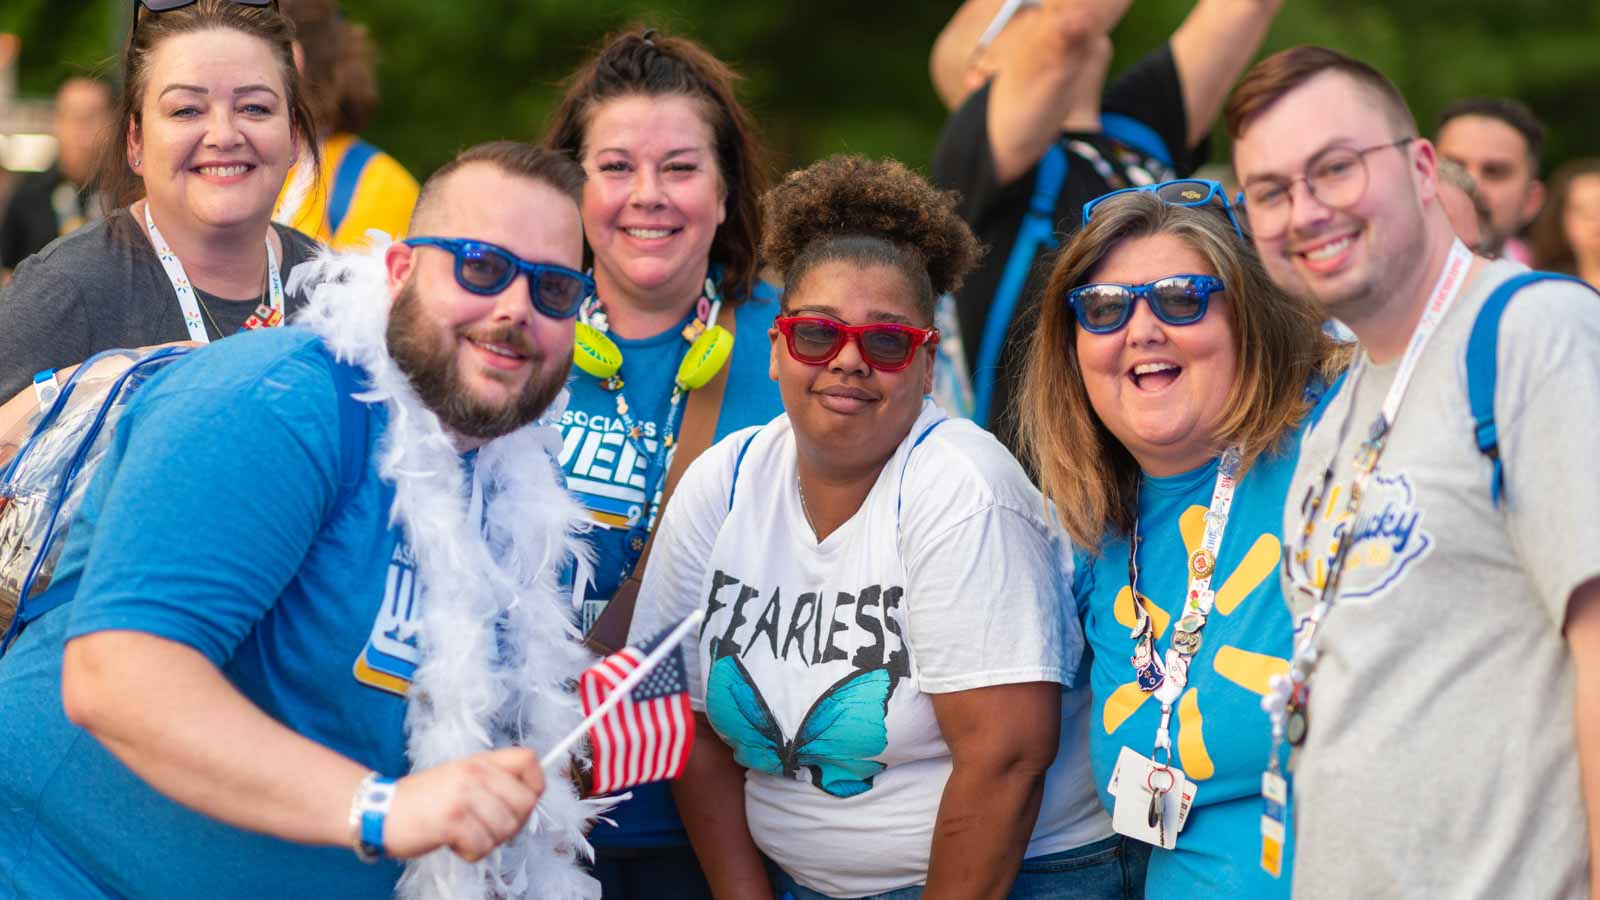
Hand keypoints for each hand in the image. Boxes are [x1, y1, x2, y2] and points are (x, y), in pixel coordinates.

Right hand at [381, 747, 546, 861]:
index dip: (534, 784)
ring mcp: (464, 796)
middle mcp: (475, 774)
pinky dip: (470, 853)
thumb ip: (493, 782)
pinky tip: (452, 843)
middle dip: (511, 824)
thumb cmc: (423, 800)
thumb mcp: (461, 777)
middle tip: (486, 827)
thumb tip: (530, 796)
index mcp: (480, 761)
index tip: (520, 803)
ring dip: (487, 841)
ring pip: (506, 829)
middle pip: (526, 802)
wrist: (380, 811)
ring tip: (464, 833)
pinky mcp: (452, 821)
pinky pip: (483, 847)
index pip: (529, 760)